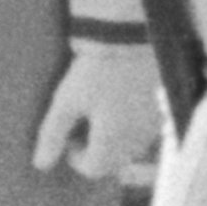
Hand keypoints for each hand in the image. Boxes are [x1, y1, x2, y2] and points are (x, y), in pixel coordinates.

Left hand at [33, 41, 165, 176]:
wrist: (137, 36)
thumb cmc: (97, 69)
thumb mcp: (68, 99)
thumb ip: (53, 134)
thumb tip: (41, 164)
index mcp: (111, 141)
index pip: (93, 169)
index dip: (76, 158)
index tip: (69, 138)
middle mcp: (136, 139)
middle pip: (115, 162)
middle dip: (98, 151)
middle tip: (85, 127)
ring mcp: (154, 123)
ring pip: (133, 147)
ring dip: (117, 140)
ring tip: (104, 113)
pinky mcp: (165, 106)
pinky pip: (148, 129)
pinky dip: (134, 125)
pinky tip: (125, 101)